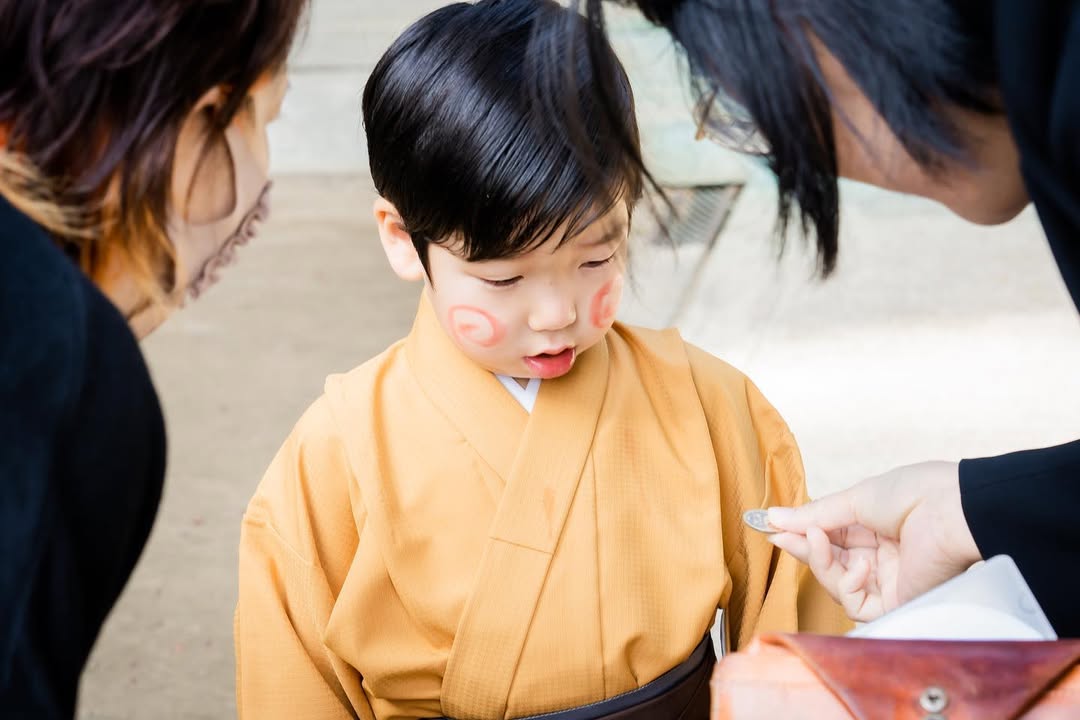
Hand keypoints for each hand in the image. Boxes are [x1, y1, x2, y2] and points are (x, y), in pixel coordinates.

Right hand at [766, 461, 981, 621]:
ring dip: (821, 564)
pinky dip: (849, 586)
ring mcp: (889, 580)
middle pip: (829, 564)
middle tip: (782, 538)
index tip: (771, 528)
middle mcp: (881, 556)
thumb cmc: (913, 494)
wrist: (952, 510)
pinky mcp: (897, 602)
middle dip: (805, 550)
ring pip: (837, 585)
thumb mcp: (853, 500)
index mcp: (875, 528)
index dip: (801, 534)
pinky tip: (859, 566)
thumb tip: (772, 518)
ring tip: (817, 540)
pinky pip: (858, 605)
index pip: (829, 538)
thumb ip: (813, 515)